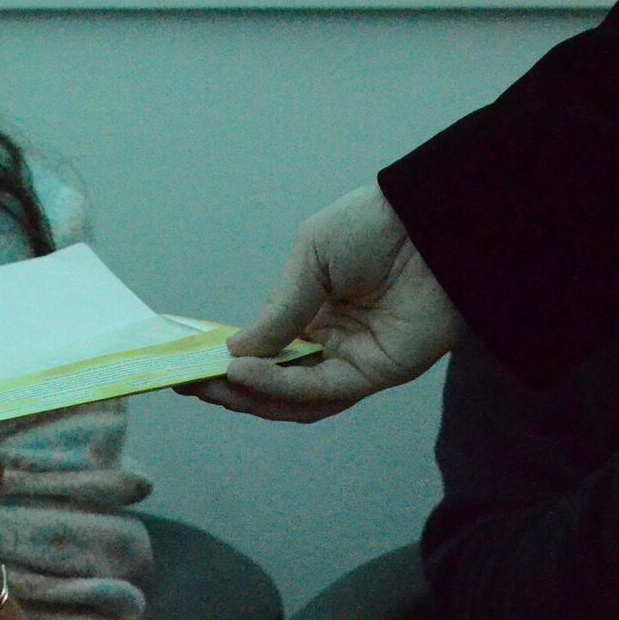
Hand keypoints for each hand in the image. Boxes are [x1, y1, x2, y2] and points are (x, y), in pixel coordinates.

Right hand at [182, 184, 462, 421]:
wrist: (432, 223)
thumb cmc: (373, 227)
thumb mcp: (310, 259)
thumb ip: (279, 310)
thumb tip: (234, 354)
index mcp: (313, 311)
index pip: (264, 348)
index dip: (228, 360)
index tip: (186, 364)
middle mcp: (331, 342)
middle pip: (275, 380)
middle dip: (230, 387)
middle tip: (189, 385)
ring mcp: (354, 360)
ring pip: (295, 397)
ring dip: (250, 396)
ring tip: (212, 385)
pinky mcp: (377, 373)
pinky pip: (322, 390)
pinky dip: (280, 388)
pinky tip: (246, 374)